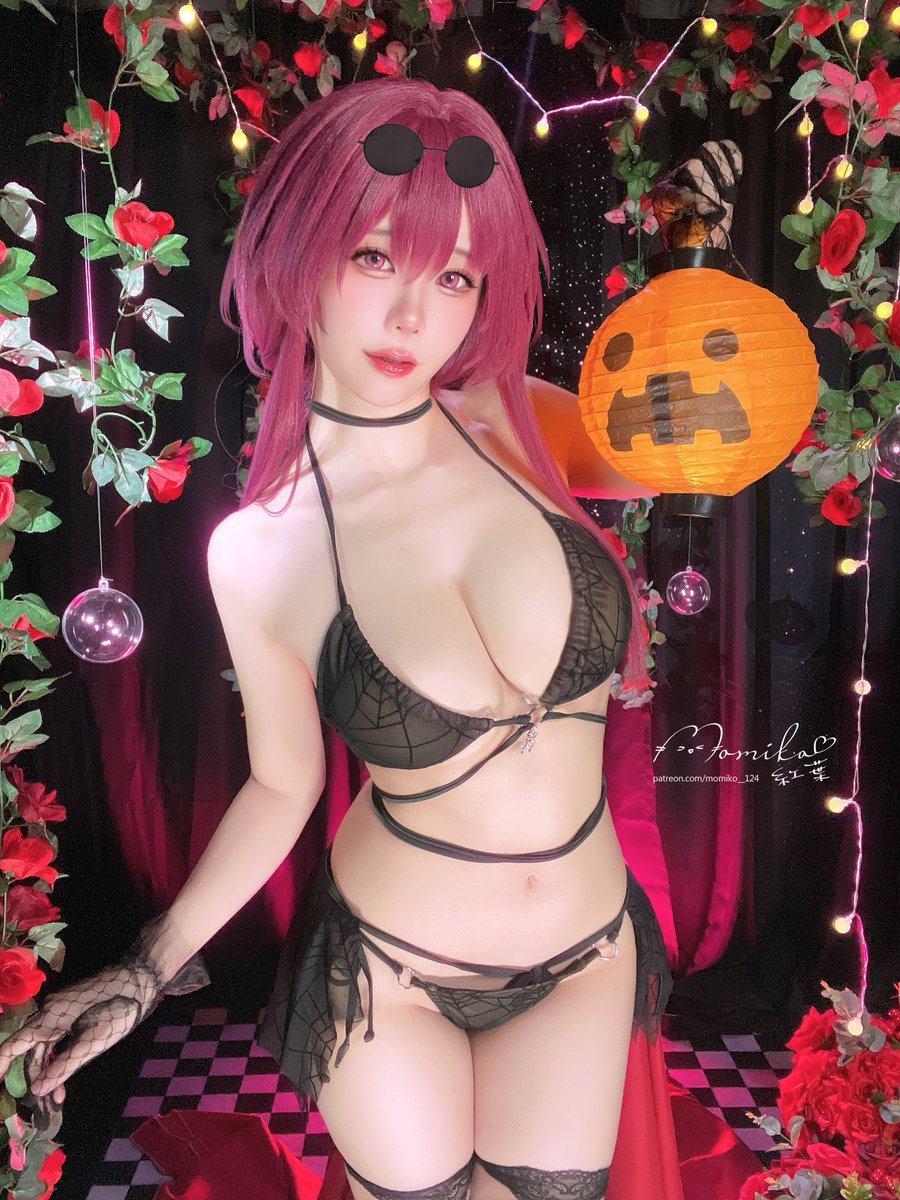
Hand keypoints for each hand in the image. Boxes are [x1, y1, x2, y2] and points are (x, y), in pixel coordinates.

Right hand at [0, 917, 209, 1101]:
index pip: (12, 1046)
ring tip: (58, 1099)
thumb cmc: (117, 1009)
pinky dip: (58, 1057)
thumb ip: (63, 1066)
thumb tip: (36, 1090)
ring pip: (44, 1046)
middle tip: (44, 1106)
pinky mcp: (71, 1010)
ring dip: (48, 1071)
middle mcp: (49, 1012)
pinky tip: (65, 1076)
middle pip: (30, 1050)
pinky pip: (56, 1037)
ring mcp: (60, 1010)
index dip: (1, 1067)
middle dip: (34, 1078)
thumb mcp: (92, 1043)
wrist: (138, 979)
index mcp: (49, 1018)